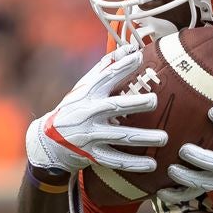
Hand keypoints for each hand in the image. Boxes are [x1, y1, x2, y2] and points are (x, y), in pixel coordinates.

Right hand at [25, 44, 166, 173]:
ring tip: (164, 138)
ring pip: (119, 137)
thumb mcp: (84, 88)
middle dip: (134, 103)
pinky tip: (153, 165)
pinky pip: (116, 160)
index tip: (138, 56)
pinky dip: (134, 164)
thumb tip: (129, 48)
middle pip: (113, 107)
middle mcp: (87, 114)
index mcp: (87, 94)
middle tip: (154, 101)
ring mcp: (89, 136)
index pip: (104, 77)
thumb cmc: (74, 108)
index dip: (121, 67)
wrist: (48, 141)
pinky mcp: (92, 155)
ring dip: (143, 138)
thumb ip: (105, 68)